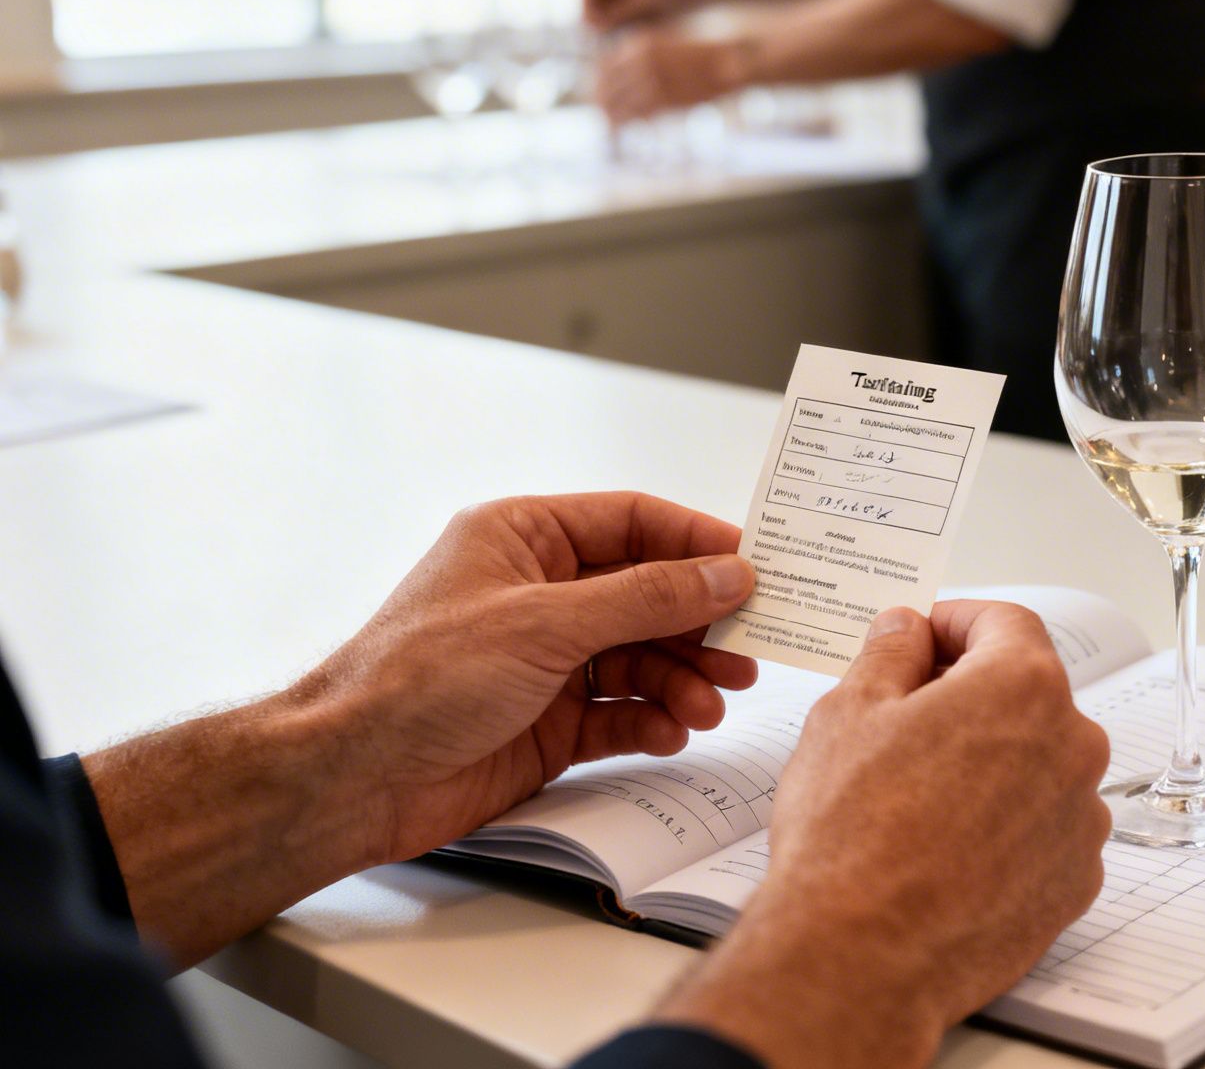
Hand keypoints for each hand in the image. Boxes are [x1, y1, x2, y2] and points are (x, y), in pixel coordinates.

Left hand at [295, 492, 757, 864]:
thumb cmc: (416, 679)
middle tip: (748, 650)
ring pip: (641, 659)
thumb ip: (645, 598)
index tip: (754, 568)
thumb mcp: (545, 623)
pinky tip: (672, 730)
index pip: (632, 523)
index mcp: (523, 539)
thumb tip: (725, 574)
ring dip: (682, 680)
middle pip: (646, 595)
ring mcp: (543, 660)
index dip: (696, 543)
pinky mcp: (548, 723)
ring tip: (710, 705)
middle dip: (699, 624)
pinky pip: (620, 713)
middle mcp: (537, 594)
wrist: (353, 779)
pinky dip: (653, 721)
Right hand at [584, 0, 701, 30]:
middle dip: (599, 22)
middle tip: (611, 42)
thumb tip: (593, 26)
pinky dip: (621, 29)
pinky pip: (616, 19)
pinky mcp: (629, 3)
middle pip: (592, 4)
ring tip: (625, 41)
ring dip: (610, 28)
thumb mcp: (646, 4)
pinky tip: (633, 38)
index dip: (589, 14)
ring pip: (603, 15)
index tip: (600, 33)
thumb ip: (618, 14)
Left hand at [593, 30, 753, 123]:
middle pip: (606, 85)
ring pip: (616, 102)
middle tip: (603, 112)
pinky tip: (624, 126)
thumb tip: (626, 75)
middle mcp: (640, 60)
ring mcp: (651, 80)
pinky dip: (626, 121)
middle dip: (602, 100)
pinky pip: (634, 113)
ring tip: (610, 123)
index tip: (602, 93)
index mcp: (639, 43)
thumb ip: (645, 57)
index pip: (604, 65)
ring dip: (611, 114)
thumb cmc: (702, 55)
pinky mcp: (663, 99)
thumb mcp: (667, 45)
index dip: (600, 82)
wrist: (729, 61)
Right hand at [652, 602, 1112, 1067]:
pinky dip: (1007, 823)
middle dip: (970, 694)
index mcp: (1023, 687)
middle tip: (906, 717)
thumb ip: (890, 653)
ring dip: (992, 762)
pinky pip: (1045, 827)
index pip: (1004, 622)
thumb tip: (907, 632)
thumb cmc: (851, 835)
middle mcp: (1073, 746)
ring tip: (920, 795)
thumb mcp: (848, 713)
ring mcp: (1081, 819)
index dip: (955, 621)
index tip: (923, 635)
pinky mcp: (1075, 881)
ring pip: (1038, 763)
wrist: (862, 955)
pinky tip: (949, 845)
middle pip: (1026, 693)